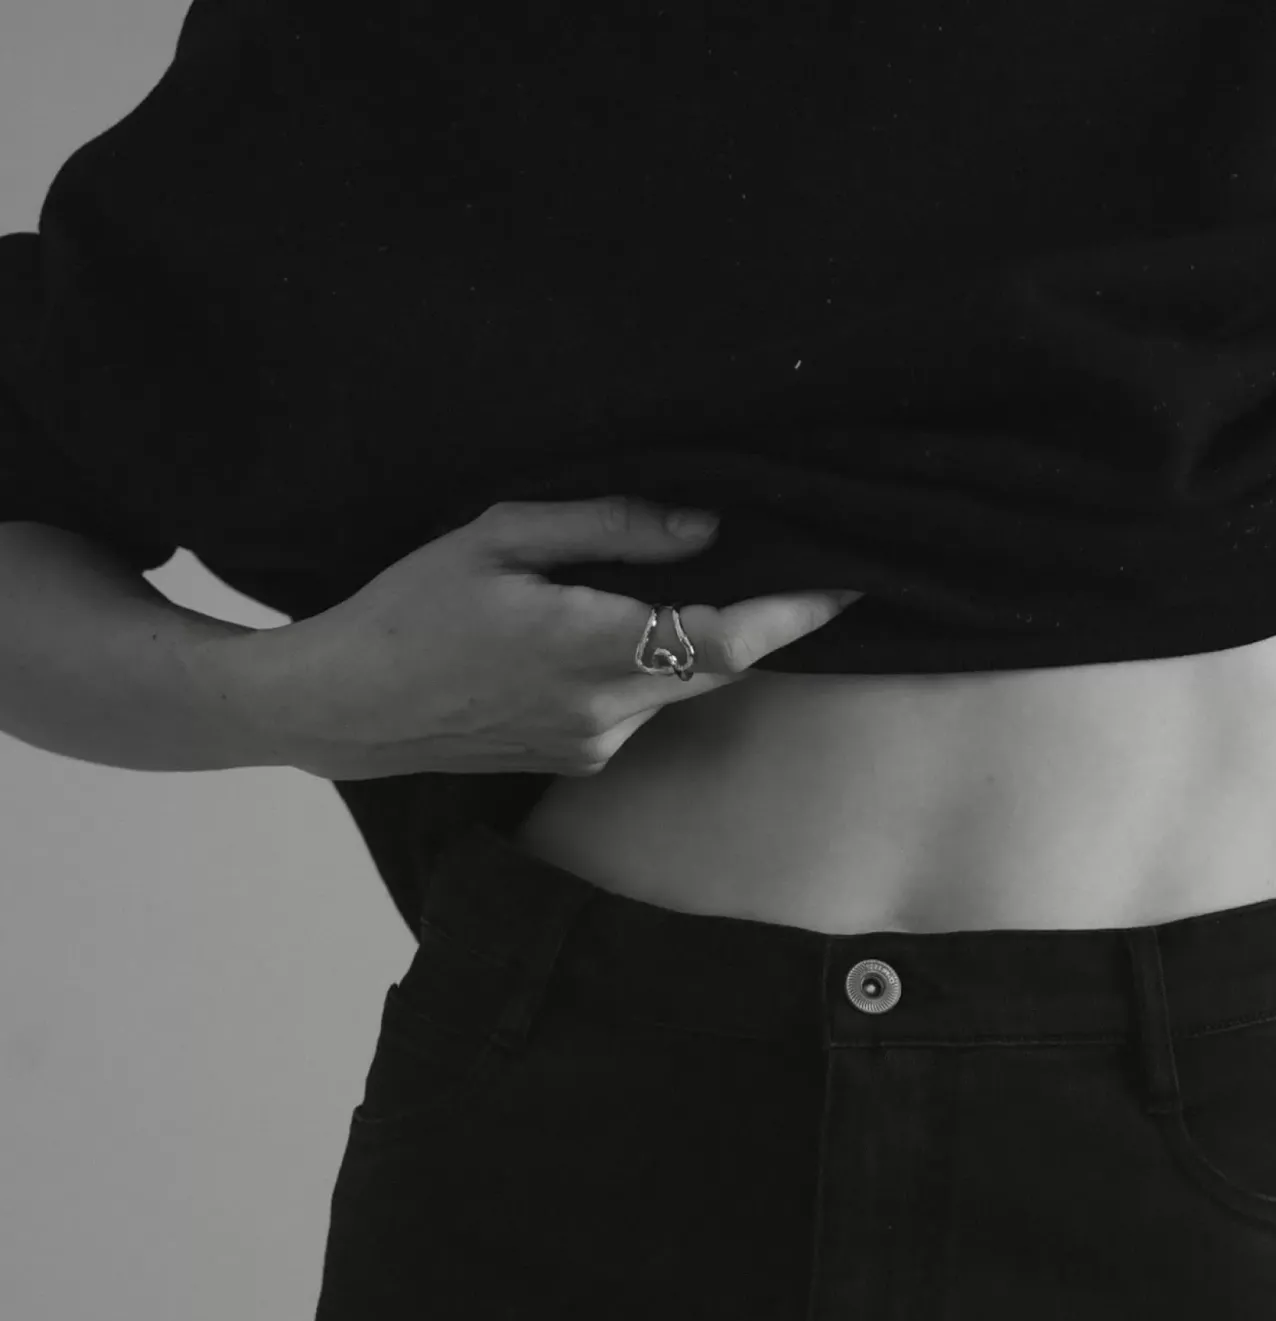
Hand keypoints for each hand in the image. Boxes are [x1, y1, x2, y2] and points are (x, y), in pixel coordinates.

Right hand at [234, 496, 862, 780]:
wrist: (348, 707)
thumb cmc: (409, 607)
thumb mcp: (499, 538)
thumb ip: (608, 530)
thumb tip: (703, 526)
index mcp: (587, 647)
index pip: (724, 641)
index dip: (793, 617)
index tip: (846, 584)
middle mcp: (604, 709)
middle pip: (720, 668)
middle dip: (766, 622)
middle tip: (802, 566)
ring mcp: (594, 743)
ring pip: (682, 687)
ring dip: (702, 641)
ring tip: (698, 583)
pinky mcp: (579, 758)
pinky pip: (643, 706)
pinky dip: (651, 666)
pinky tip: (613, 630)